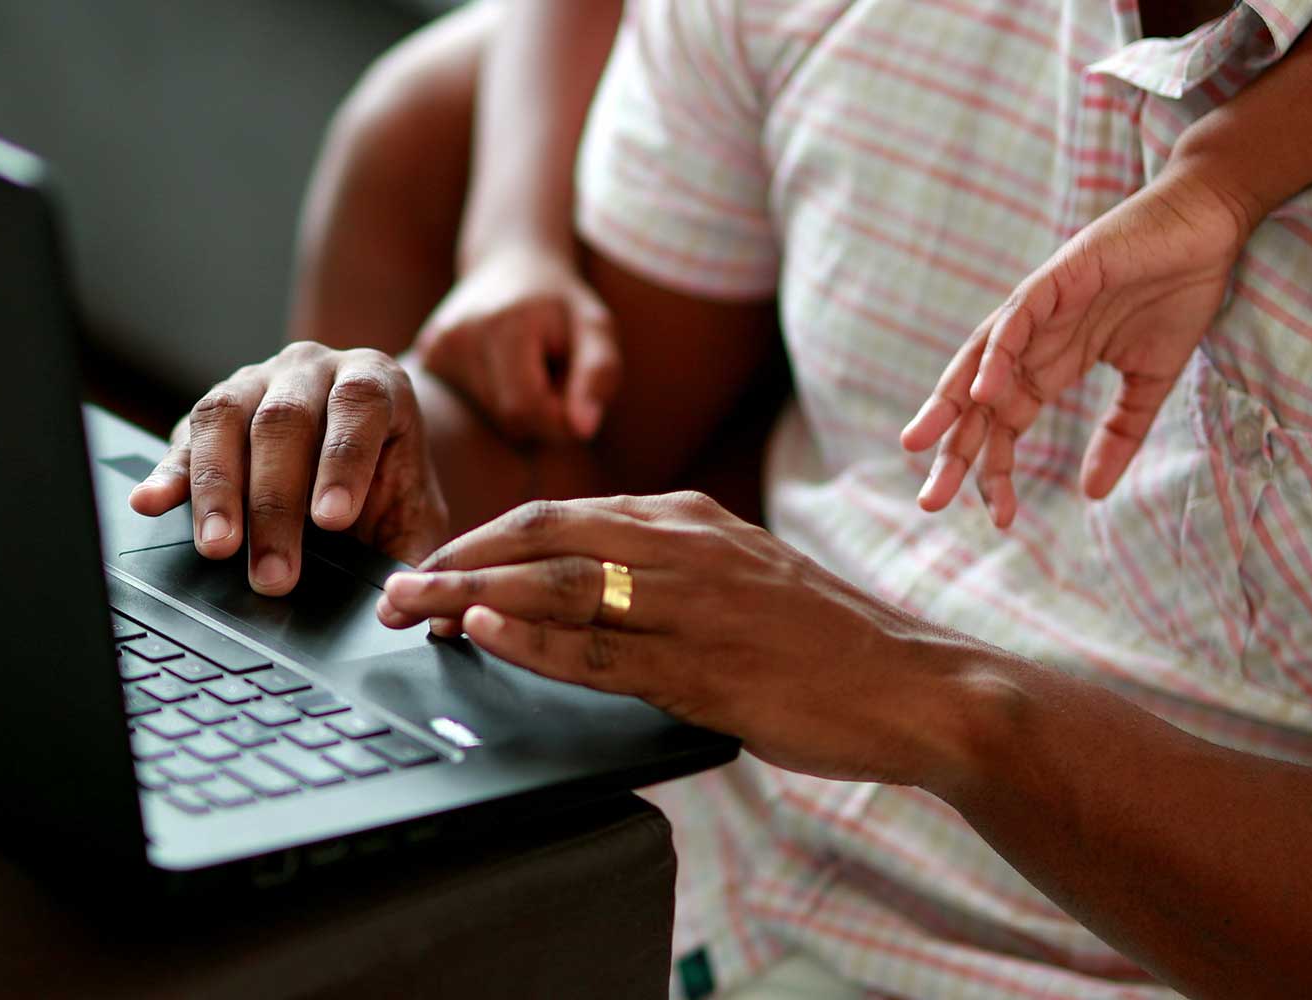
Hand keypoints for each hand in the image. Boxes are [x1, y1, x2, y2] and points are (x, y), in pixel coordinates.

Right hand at [128, 343, 448, 594]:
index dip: (343, 461)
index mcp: (374, 381)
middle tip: (274, 571)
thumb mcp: (414, 510)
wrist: (362, 447)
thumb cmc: (389, 483)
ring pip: (226, 420)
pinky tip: (152, 503)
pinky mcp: (212, 410)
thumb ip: (411, 549)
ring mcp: (255, 381)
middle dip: (276, 502)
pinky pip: (184, 436)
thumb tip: (401, 601)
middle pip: (284, 421)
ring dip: (218, 489)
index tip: (332, 520)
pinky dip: (168, 473)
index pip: (358, 407)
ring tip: (218, 547)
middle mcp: (311, 369)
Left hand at [375, 492, 978, 785]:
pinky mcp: (705, 667)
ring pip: (559, 586)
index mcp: (689, 519)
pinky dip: (535, 638)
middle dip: (457, 559)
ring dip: (470, 595)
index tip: (433, 561)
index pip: (562, 514)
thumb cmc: (824, 637)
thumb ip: (666, 568)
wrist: (918, 682)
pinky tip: (485, 632)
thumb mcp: (741, 575)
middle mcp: (684, 546)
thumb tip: (584, 586)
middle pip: (543, 537)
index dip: (484, 538)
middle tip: (393, 587)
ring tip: (408, 607)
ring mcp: (694, 604)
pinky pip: (601, 650)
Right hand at [415, 244, 620, 442]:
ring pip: (491, 418)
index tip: (578, 393)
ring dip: (522, 405)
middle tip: (554, 371)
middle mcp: (458, 337)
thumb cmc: (562, 303)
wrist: (510, 263)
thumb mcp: (597, 329)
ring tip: (529, 367)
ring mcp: (435, 348)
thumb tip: (583, 429)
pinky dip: (496, 398)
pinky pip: (470, 406)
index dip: (561, 417)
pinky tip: (501, 367)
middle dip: (543, 410)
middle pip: (509, 418)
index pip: (528, 410)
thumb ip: (599, 375)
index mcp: (503, 325)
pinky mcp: (425, 358)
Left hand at [900, 166, 1252, 526]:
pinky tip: (985, 391)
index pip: (1005, 426)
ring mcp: (1038, 307)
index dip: (996, 470)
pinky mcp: (1057, 276)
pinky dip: (998, 353)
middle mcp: (1030, 340)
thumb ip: (1119, 433)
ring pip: (978, 361)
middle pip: (976, 402)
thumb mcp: (1150, 379)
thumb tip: (1092, 493)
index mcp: (1047, 366)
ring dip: (950, 403)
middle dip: (952, 449)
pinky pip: (1017, 318)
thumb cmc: (1176, 291)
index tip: (999, 518)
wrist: (1207, 224)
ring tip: (925, 445)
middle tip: (930, 499)